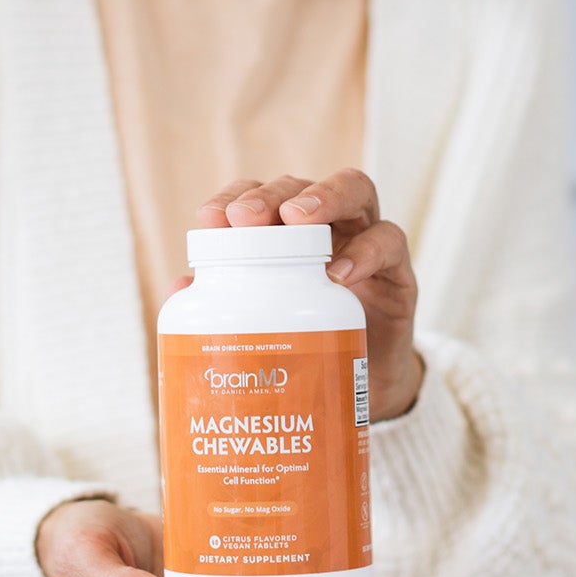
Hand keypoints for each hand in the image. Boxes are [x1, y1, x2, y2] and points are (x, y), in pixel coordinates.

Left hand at [185, 170, 424, 421]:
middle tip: (245, 217)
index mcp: (288, 233)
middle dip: (271, 194)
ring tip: (296, 217)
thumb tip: (177, 287)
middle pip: (301, 186)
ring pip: (355, 190)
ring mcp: (366, 242)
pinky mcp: (398, 273)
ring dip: (324, 196)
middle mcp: (328, 226)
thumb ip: (225, 302)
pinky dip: (366, 250)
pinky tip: (338, 272)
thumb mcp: (265, 323)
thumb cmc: (308, 344)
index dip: (234, 196)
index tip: (209, 218)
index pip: (260, 196)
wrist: (367, 390)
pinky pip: (390, 243)